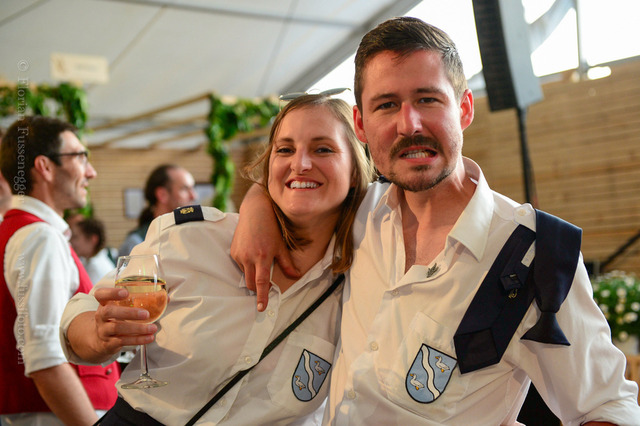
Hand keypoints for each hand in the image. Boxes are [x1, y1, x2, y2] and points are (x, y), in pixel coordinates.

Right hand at [93, 287, 156, 352]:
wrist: (100, 341)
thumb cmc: (116, 319)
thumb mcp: (122, 308)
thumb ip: (141, 301)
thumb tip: (166, 298)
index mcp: (104, 303)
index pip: (101, 294)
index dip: (111, 293)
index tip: (126, 292)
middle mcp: (101, 316)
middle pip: (109, 312)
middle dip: (128, 312)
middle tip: (146, 314)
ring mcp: (103, 330)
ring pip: (117, 328)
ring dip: (137, 328)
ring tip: (153, 328)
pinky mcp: (109, 343)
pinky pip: (123, 341)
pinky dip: (138, 340)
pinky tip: (150, 338)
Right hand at [231, 184, 299, 310]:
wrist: (255, 211)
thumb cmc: (271, 228)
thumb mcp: (281, 246)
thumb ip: (288, 264)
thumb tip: (296, 276)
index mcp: (263, 256)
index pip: (261, 282)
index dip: (262, 296)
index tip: (261, 308)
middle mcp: (249, 257)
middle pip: (251, 283)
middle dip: (258, 289)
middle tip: (266, 287)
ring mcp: (239, 254)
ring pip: (246, 275)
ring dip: (253, 275)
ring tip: (261, 262)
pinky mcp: (233, 251)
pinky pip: (241, 266)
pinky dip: (248, 266)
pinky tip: (253, 254)